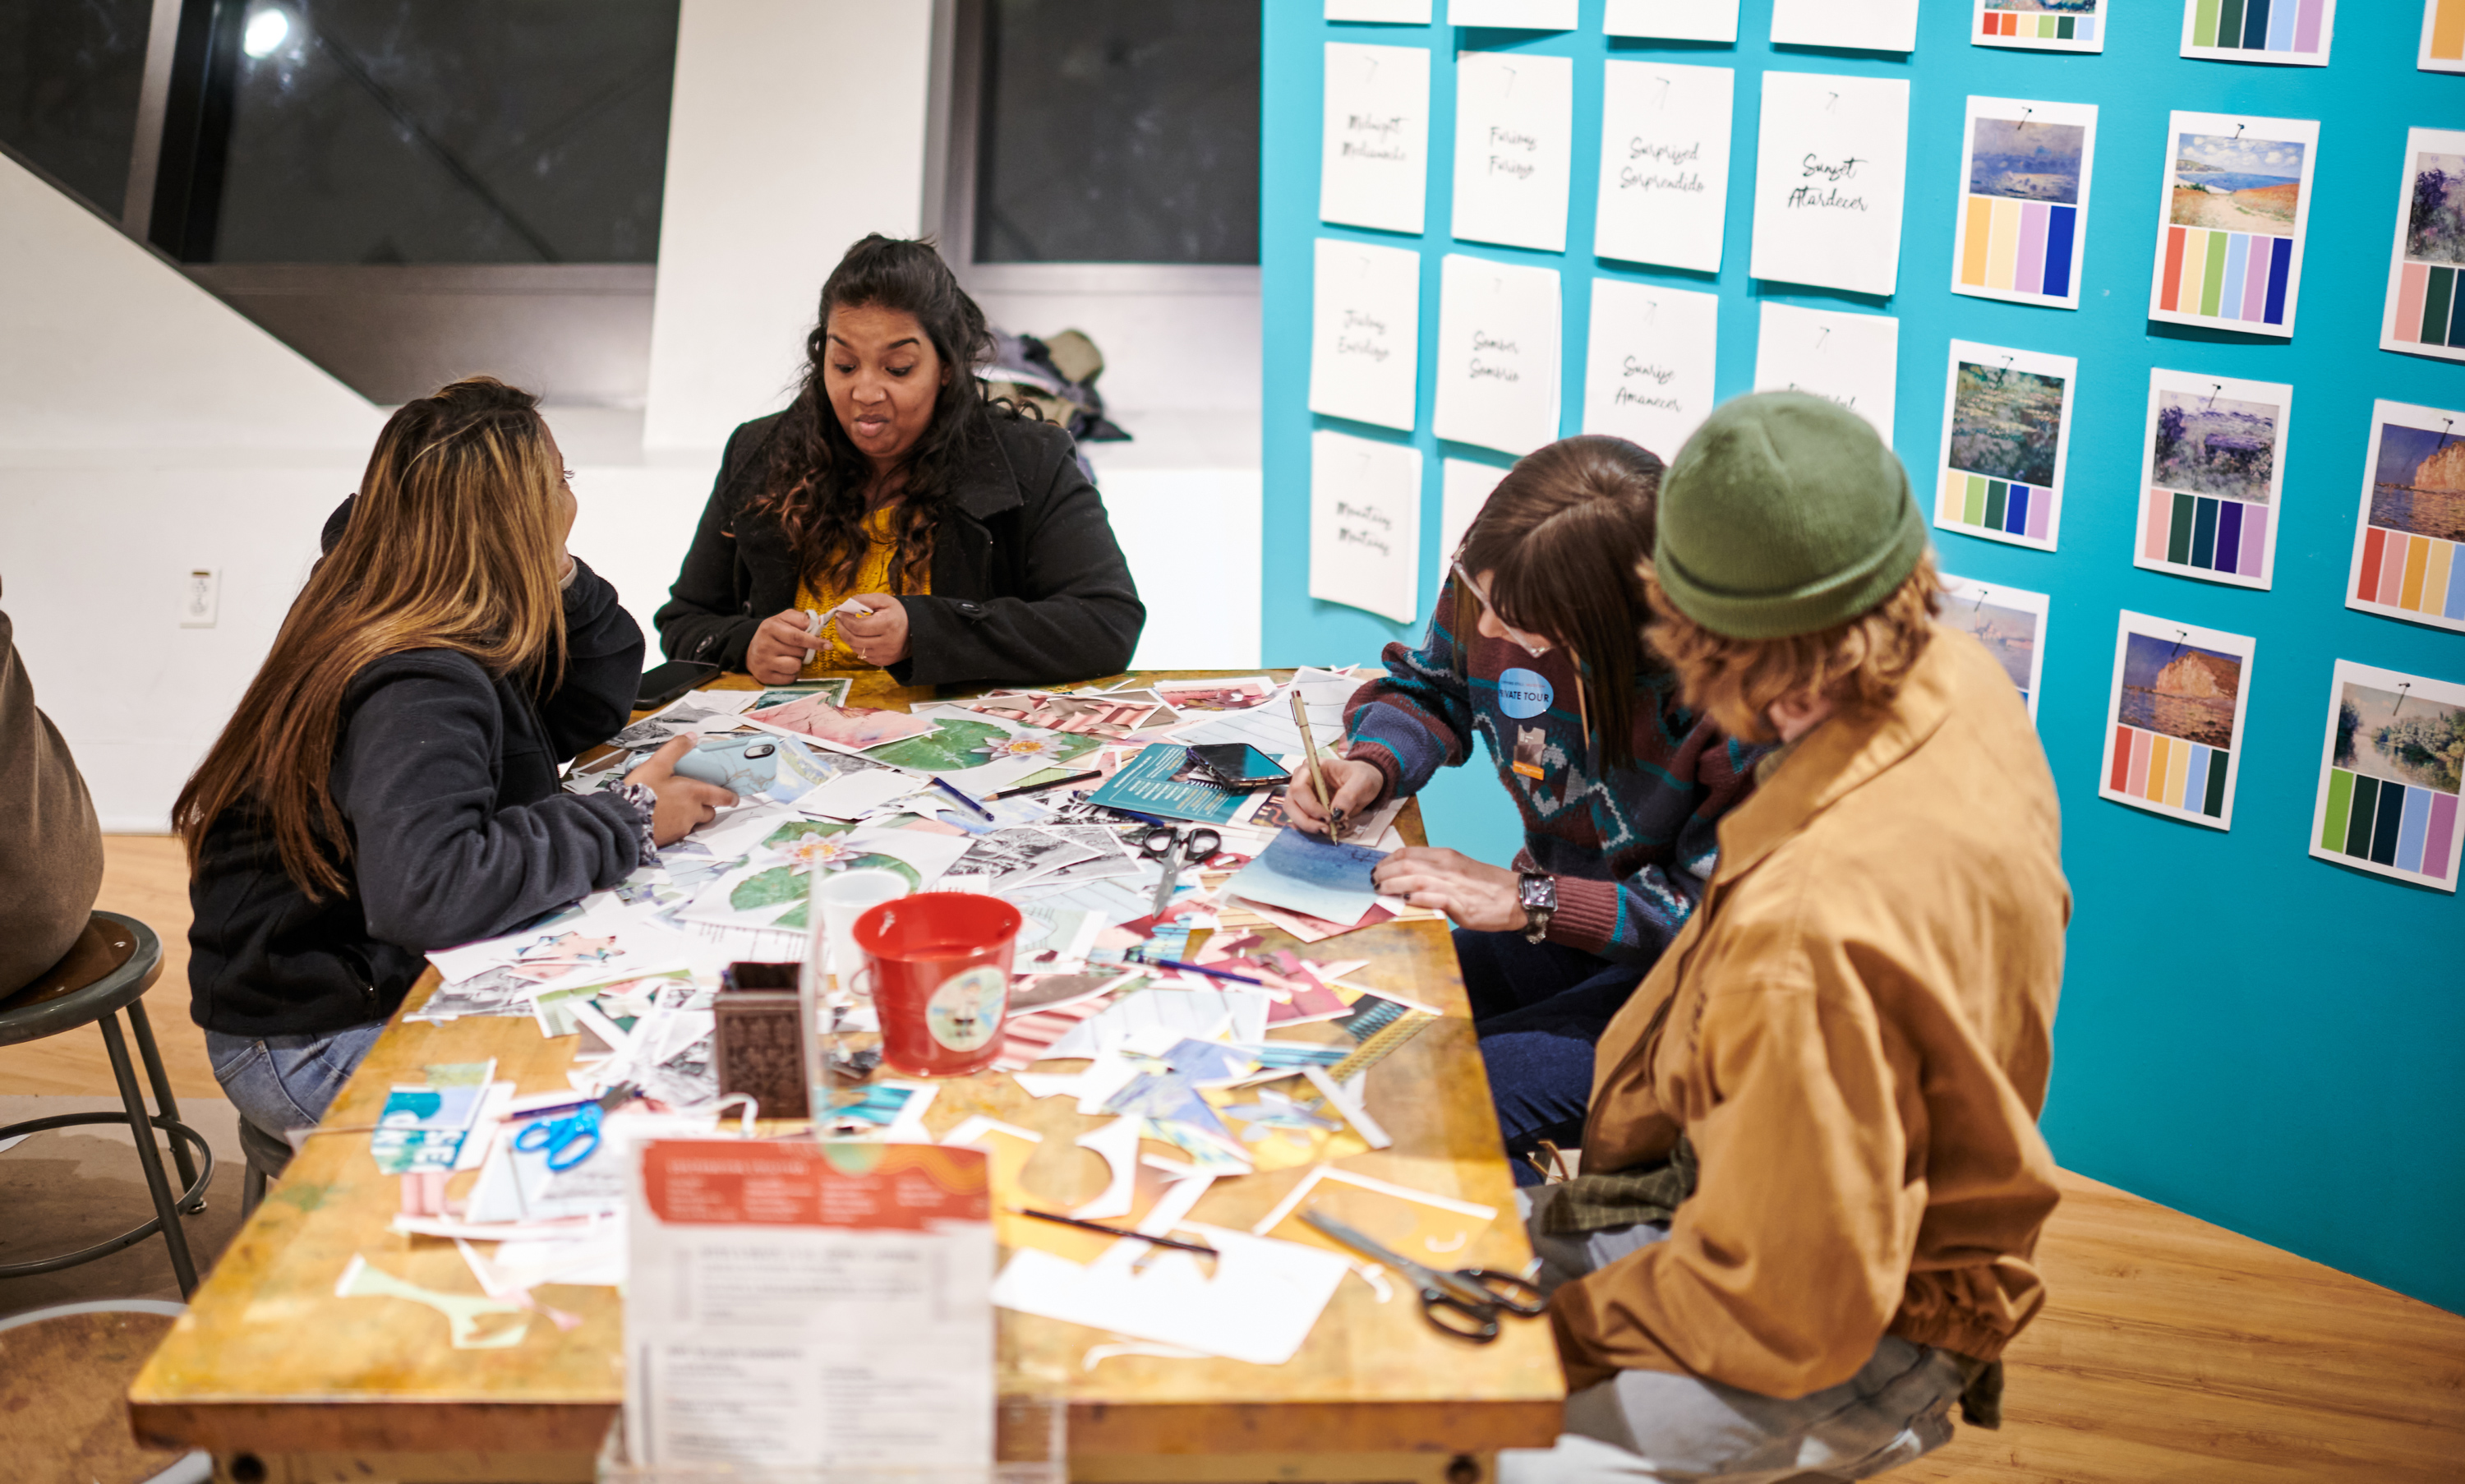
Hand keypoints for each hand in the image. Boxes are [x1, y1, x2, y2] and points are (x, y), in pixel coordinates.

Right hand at [623, 735, 738, 845]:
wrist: (623, 820)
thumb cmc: (640, 793)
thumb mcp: (657, 764)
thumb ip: (676, 749)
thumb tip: (691, 738)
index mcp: (693, 794)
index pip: (721, 797)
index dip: (729, 797)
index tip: (733, 797)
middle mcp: (691, 813)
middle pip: (709, 812)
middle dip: (707, 806)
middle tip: (696, 799)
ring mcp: (681, 828)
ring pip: (694, 822)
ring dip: (690, 816)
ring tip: (674, 806)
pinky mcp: (669, 838)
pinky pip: (679, 831)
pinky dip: (675, 825)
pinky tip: (662, 817)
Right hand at [747, 608, 820, 684]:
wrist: (752, 649)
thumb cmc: (774, 633)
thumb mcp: (784, 619)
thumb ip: (802, 619)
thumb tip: (820, 622)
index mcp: (770, 627)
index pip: (797, 637)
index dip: (815, 641)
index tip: (828, 645)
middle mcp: (764, 645)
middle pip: (799, 652)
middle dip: (804, 651)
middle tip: (796, 648)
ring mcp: (763, 662)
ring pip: (795, 666)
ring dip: (798, 663)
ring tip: (789, 657)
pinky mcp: (764, 676)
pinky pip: (790, 678)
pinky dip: (791, 674)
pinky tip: (783, 666)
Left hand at [834, 594, 910, 667]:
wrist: (915, 631)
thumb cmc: (896, 614)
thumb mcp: (884, 600)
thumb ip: (863, 599)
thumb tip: (842, 605)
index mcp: (888, 625)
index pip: (858, 626)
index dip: (845, 619)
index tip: (839, 613)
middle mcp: (887, 643)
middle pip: (854, 639)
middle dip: (841, 629)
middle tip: (839, 620)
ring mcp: (885, 654)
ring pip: (855, 649)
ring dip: (847, 637)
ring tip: (847, 627)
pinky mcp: (882, 661)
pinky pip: (862, 655)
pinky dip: (856, 646)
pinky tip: (858, 636)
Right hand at [1286, 755, 1384, 836]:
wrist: (1365, 782)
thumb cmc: (1362, 777)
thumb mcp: (1362, 782)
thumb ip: (1349, 795)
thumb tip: (1336, 813)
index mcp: (1312, 767)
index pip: (1299, 787)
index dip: (1310, 805)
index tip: (1328, 817)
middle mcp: (1302, 779)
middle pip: (1291, 802)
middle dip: (1306, 819)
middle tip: (1326, 829)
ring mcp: (1302, 794)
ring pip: (1292, 813)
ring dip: (1307, 825)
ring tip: (1326, 830)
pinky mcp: (1305, 806)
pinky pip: (1300, 819)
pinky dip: (1311, 827)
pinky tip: (1325, 829)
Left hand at [1372, 847, 1522, 932]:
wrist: (1517, 896)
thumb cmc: (1488, 886)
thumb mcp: (1459, 870)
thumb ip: (1436, 872)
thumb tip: (1410, 880)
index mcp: (1446, 856)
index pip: (1409, 852)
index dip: (1388, 860)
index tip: (1378, 868)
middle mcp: (1447, 867)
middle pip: (1405, 865)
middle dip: (1384, 872)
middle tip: (1373, 881)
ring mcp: (1452, 885)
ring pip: (1414, 879)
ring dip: (1392, 885)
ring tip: (1380, 890)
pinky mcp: (1459, 904)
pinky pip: (1432, 898)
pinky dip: (1416, 899)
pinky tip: (1405, 902)